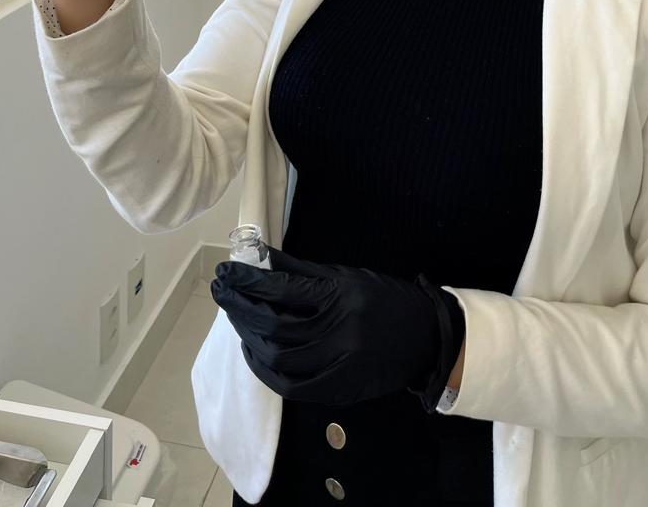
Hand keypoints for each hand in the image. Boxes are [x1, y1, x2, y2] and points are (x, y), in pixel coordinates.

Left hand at [210, 246, 462, 406]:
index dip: (248, 283)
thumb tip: (261, 257)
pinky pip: (294, 387)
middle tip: (221, 295)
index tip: (225, 274)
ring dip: (250, 340)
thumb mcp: (347, 275)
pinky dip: (268, 373)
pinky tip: (255, 355)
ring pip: (280, 358)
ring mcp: (340, 364)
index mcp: (341, 296)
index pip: (281, 290)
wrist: (426, 337)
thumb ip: (302, 270)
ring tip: (236, 322)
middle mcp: (340, 331)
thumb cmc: (383, 298)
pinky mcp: (342, 390)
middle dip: (241, 310)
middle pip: (275, 326)